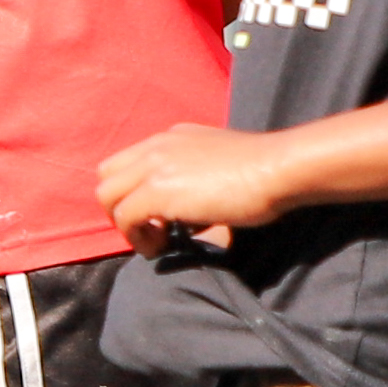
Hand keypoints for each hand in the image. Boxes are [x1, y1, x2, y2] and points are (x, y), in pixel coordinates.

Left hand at [99, 121, 290, 251]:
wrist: (280, 168)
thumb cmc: (266, 172)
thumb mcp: (221, 166)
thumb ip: (197, 180)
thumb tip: (186, 219)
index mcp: (171, 138)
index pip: (127, 163)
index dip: (133, 192)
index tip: (157, 215)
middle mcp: (156, 147)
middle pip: (107, 178)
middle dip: (120, 208)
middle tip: (150, 230)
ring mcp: (154, 167)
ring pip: (107, 198)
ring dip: (126, 225)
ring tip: (157, 242)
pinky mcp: (158, 191)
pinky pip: (125, 219)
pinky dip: (137, 238)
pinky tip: (162, 248)